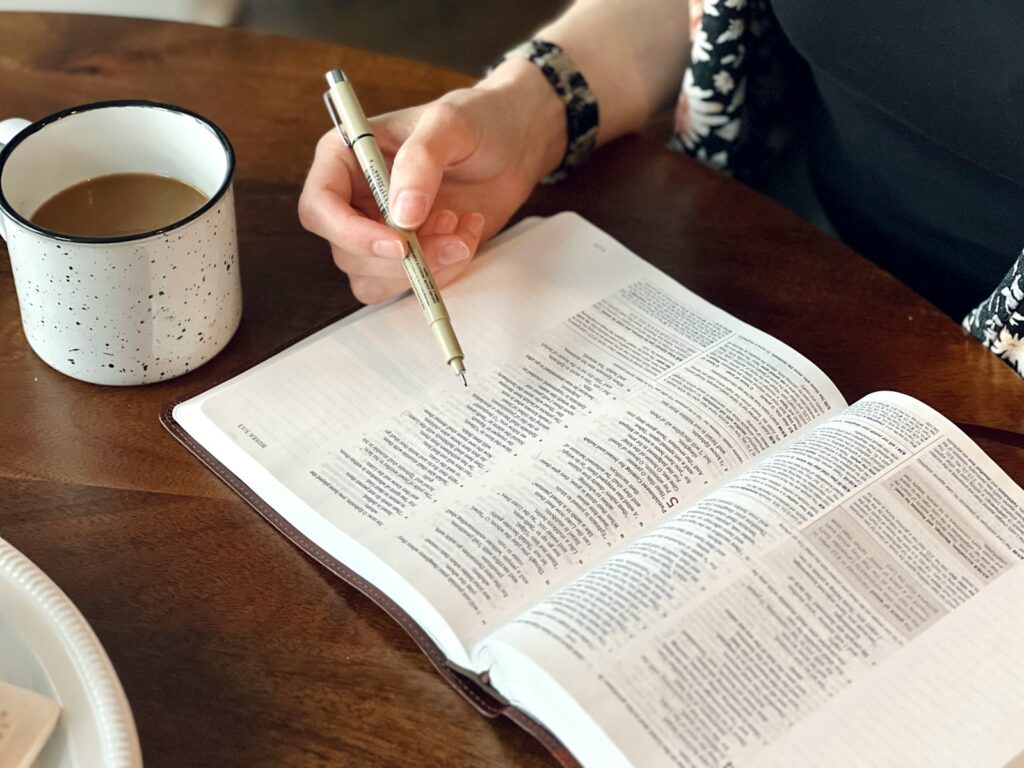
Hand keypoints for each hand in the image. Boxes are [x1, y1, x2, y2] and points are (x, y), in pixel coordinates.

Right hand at [299, 66, 563, 303]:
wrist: (514, 145)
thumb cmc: (477, 119)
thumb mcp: (451, 123)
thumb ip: (421, 162)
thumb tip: (401, 216)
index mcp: (346, 156)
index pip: (319, 207)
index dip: (349, 233)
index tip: (398, 243)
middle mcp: (354, 198)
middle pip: (347, 253)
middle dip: (401, 258)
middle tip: (448, 228)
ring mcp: (380, 230)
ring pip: (375, 280)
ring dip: (423, 269)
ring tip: (460, 227)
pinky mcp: (409, 254)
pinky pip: (410, 285)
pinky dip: (443, 272)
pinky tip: (466, 235)